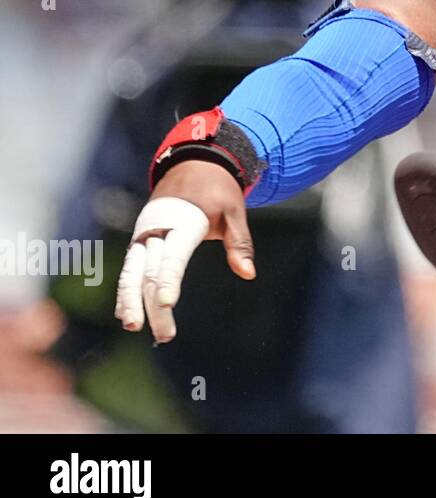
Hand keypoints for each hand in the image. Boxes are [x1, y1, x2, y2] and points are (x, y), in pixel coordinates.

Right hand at [114, 160, 253, 342]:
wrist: (193, 163)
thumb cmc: (218, 191)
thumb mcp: (235, 212)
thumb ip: (239, 243)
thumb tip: (248, 274)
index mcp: (182, 222)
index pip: (173, 258)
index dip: (168, 281)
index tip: (166, 305)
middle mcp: (157, 229)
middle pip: (149, 271)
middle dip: (151, 304)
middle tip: (164, 335)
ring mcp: (144, 233)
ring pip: (132, 271)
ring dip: (130, 300)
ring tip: (134, 327)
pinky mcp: (140, 239)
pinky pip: (130, 267)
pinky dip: (126, 289)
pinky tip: (124, 313)